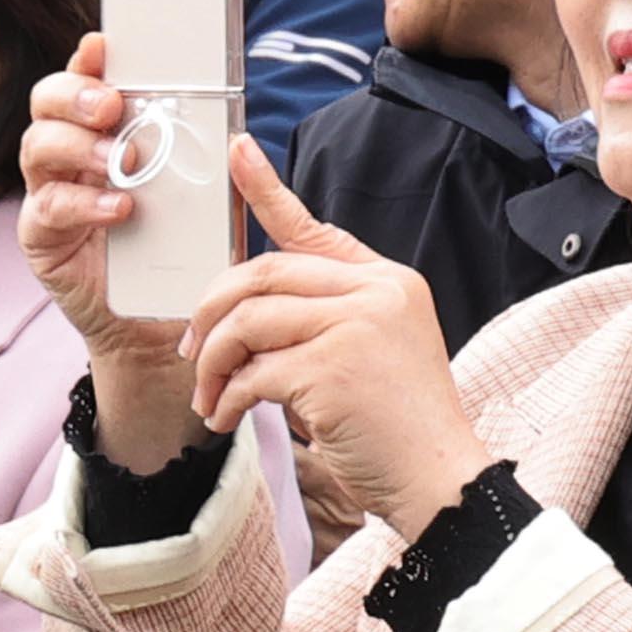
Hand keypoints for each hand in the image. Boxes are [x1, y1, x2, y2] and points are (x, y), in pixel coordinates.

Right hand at [19, 36, 203, 469]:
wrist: (158, 320)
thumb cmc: (178, 248)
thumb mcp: (201, 197)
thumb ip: (206, 161)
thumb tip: (237, 132)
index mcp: (102, 130)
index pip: (85, 78)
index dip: (88, 57)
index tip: (104, 44)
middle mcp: (67, 153)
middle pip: (46, 102)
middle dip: (74, 94)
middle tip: (109, 106)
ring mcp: (48, 190)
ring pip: (37, 147)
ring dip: (78, 145)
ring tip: (121, 160)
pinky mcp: (41, 235)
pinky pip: (48, 207)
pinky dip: (83, 202)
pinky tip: (118, 207)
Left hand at [185, 138, 489, 541]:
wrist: (440, 480)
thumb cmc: (400, 427)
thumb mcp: (374, 352)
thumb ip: (326, 319)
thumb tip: (245, 315)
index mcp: (387, 281)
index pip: (313, 230)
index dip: (267, 190)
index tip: (236, 150)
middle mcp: (375, 292)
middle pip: (263, 274)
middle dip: (211, 312)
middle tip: (191, 350)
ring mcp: (355, 326)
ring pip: (248, 322)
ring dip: (213, 363)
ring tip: (210, 398)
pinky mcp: (332, 369)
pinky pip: (253, 372)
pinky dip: (229, 399)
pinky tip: (230, 419)